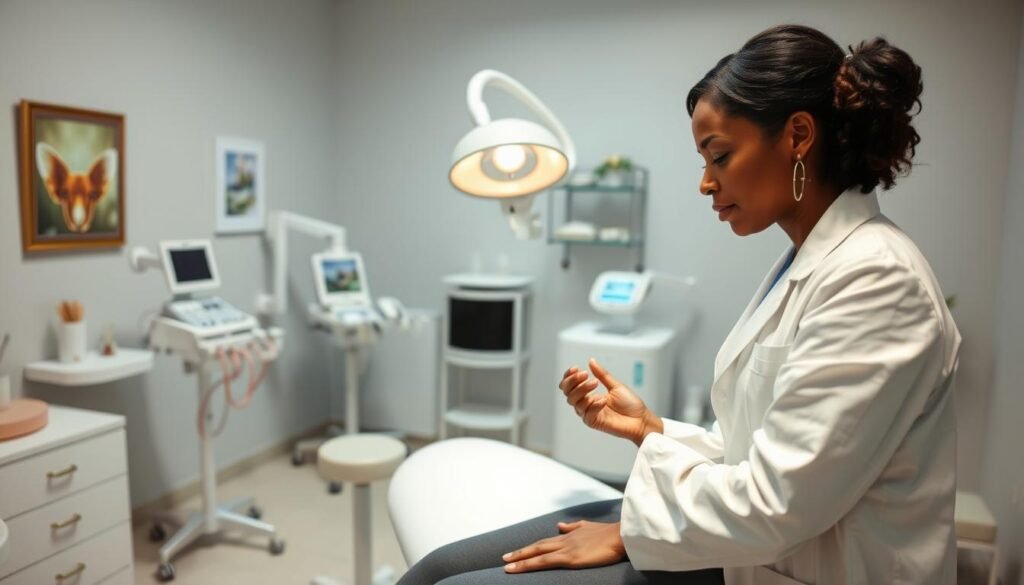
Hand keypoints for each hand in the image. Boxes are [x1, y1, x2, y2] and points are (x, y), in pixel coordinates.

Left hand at [502, 520, 625, 572]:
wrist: (622, 535)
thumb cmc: (610, 534)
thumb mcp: (588, 527)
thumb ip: (573, 526)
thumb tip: (560, 525)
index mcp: (570, 535)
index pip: (547, 542)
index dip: (532, 547)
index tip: (519, 551)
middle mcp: (564, 540)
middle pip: (538, 546)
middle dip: (521, 552)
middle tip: (505, 557)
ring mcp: (566, 548)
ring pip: (537, 554)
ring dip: (520, 559)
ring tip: (506, 565)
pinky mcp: (569, 557)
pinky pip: (543, 562)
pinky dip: (528, 564)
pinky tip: (517, 568)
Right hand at [559, 358, 660, 445]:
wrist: (641, 419)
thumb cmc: (630, 404)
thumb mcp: (616, 385)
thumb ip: (602, 375)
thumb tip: (591, 361)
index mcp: (589, 395)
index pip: (570, 386)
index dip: (568, 377)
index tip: (576, 368)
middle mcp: (587, 404)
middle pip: (568, 393)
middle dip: (573, 382)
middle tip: (584, 374)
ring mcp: (589, 413)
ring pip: (574, 402)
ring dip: (583, 390)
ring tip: (595, 383)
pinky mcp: (594, 422)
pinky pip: (586, 414)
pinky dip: (593, 405)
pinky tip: (603, 400)